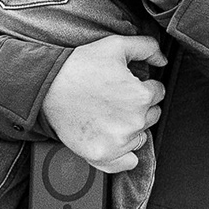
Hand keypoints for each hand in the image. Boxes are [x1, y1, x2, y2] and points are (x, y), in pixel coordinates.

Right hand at [40, 32, 166, 171]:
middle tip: (116, 98)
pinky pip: (127, 163)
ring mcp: (118, 142)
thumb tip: (163, 59)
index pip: (158, 92)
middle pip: (152, 114)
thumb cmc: (78, 66)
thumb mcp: (115, 45)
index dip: (144, 85)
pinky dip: (125, 155)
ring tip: (109, 114)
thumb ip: (147, 47)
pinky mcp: (102, 155)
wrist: (46, 86)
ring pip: (140, 136)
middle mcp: (133, 121)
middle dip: (140, 106)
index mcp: (140, 95)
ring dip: (132, 127)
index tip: (127, 84)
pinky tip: (116, 140)